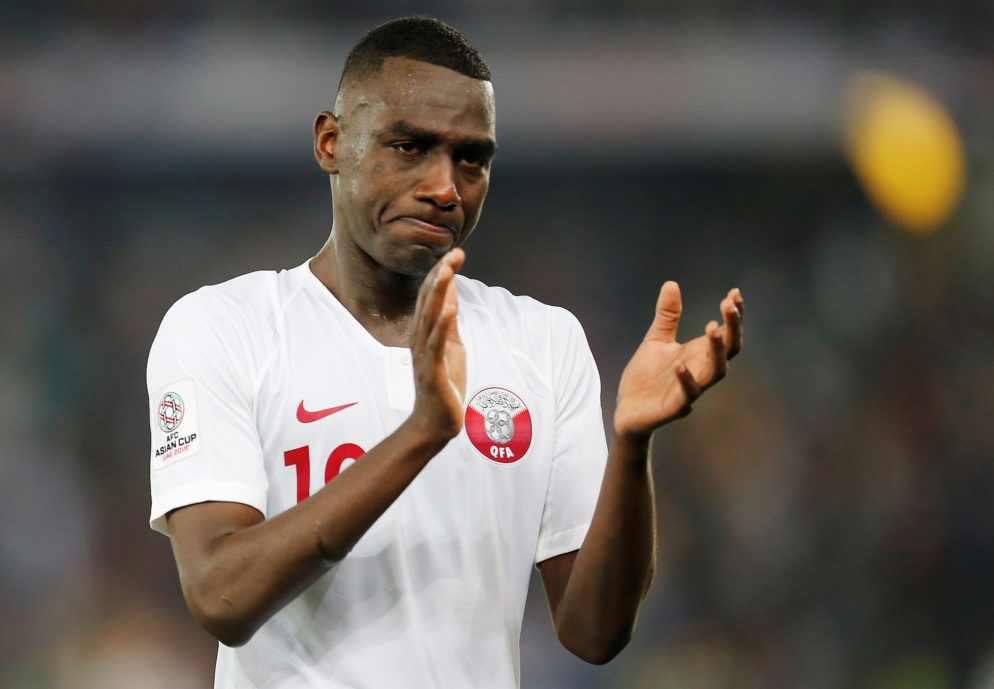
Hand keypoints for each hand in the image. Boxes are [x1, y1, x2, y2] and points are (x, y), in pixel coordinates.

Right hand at [410, 248, 466, 439]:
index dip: (443, 273)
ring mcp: (424, 354)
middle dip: (441, 275)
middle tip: (453, 253)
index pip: (432, 296)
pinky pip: (436, 345)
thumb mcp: (451, 344)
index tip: (457, 252)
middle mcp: (421, 338)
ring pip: (430, 318)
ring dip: (438, 293)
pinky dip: (442, 326)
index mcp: (426, 331)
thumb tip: (451, 291)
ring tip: (447, 271)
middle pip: (429, 301)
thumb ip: (449, 319)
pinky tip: (449, 310)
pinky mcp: (432, 370)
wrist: (436, 421)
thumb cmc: (444, 383)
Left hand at [614, 282, 742, 439]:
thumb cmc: (646, 376)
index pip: (726, 333)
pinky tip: (679, 362)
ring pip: (716, 372)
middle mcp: (701, 371)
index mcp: (699, 354)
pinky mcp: (675, 407)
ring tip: (712, 327)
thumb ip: (667, 316)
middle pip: (729, 350)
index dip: (733, 315)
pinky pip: (687, 395)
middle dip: (732, 327)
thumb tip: (671, 283)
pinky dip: (686, 378)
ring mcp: (691, 390)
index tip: (734, 293)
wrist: (626, 409)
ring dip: (717, 350)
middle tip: (729, 304)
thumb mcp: (656, 340)